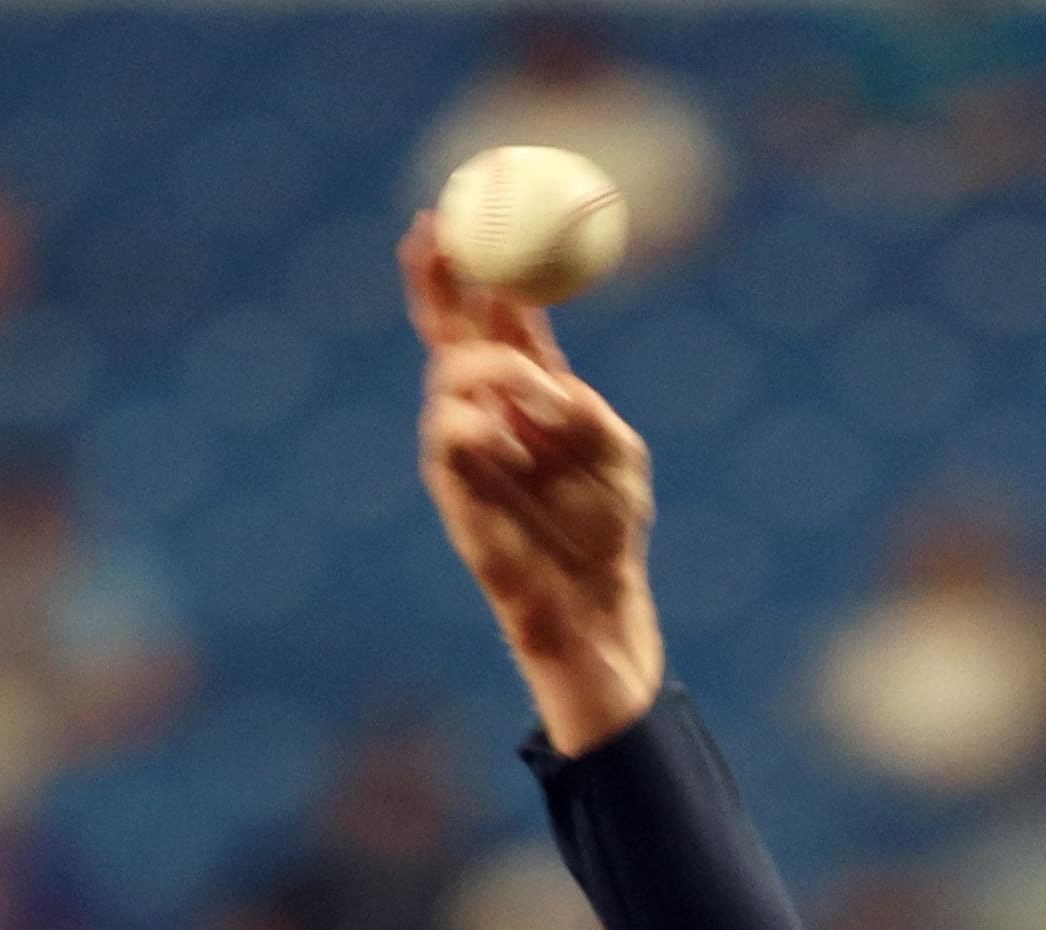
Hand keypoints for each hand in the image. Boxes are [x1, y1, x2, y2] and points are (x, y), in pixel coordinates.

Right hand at [404, 212, 663, 754]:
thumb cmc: (608, 526)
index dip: (484, 267)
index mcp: (536, 387)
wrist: (592, 597)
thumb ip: (580, 407)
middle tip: (429, 233)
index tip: (468, 215)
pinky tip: (519, 456)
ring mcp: (464, 439)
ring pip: (454, 373)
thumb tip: (537, 378)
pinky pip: (452, 430)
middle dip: (436, 277)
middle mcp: (491, 405)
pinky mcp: (450, 480)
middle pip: (450, 327)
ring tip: (544, 415)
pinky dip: (488, 430)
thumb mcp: (616, 451)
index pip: (500, 314)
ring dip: (501, 375)